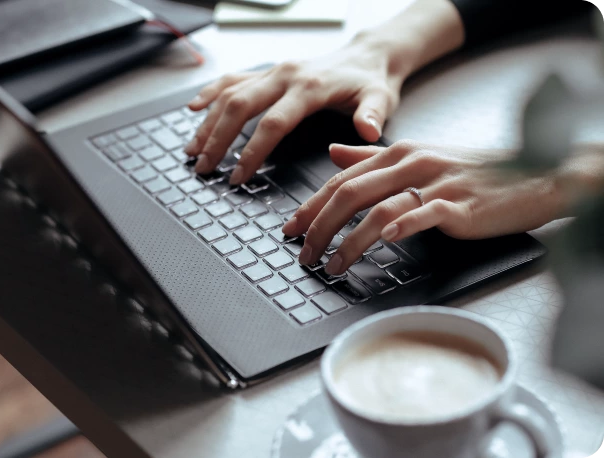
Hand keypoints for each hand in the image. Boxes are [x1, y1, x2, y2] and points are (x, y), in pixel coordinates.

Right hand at [185, 40, 407, 183]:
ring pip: (230, 93)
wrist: (367, 55)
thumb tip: (366, 131)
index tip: (238, 175)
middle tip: (204, 168)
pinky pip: (233, 79)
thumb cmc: (372, 81)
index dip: (252, 151)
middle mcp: (285, 75)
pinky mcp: (269, 72)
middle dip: (218, 139)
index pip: (273, 123)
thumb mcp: (381, 98)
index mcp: (309, 87)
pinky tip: (194, 108)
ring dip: (208, 122)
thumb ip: (372, 115)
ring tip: (192, 149)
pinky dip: (211, 93)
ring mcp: (274, 71)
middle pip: (240, 106)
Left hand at [282, 141, 562, 275]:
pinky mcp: (459, 205)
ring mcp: (435, 183)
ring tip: (332, 265)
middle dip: (319, 226)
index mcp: (398, 152)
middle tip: (302, 253)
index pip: (341, 179)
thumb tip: (332, 152)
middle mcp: (411, 163)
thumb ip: (372, 157)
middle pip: (350, 194)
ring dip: (349, 240)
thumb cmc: (473, 171)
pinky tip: (385, 243)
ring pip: (378, 209)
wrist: (532, 174)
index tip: (290, 228)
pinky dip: (401, 228)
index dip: (310, 205)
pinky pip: (423, 214)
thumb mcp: (419, 156)